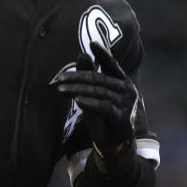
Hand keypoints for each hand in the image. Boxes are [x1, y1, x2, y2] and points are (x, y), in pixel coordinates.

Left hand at [54, 41, 137, 157]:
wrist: (113, 142)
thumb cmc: (103, 114)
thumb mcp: (93, 93)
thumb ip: (88, 74)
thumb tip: (82, 54)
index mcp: (121, 80)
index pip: (112, 64)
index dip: (102, 54)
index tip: (92, 43)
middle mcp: (126, 89)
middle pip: (99, 79)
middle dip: (78, 77)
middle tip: (60, 78)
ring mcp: (125, 104)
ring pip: (99, 92)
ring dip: (78, 90)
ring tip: (61, 90)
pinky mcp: (121, 118)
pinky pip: (104, 107)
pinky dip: (90, 103)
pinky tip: (78, 100)